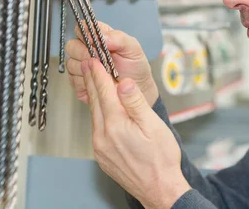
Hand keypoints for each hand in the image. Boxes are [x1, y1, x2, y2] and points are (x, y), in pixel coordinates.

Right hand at [65, 21, 158, 106]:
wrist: (135, 91)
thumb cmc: (135, 68)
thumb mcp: (133, 48)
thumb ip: (118, 37)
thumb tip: (100, 36)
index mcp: (99, 36)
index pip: (82, 28)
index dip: (85, 33)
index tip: (93, 42)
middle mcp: (87, 49)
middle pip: (71, 46)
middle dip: (84, 53)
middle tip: (99, 60)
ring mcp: (82, 65)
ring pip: (70, 63)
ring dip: (86, 69)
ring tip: (103, 72)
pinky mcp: (79, 81)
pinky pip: (73, 80)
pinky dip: (85, 81)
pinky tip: (98, 81)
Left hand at [81, 58, 190, 208]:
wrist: (159, 189)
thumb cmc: (161, 160)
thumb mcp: (153, 126)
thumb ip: (136, 103)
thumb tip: (125, 83)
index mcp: (117, 125)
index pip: (104, 91)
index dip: (99, 73)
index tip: (94, 59)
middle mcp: (103, 136)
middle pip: (95, 101)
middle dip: (91, 80)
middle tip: (87, 64)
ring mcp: (100, 147)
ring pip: (94, 114)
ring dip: (94, 96)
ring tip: (93, 81)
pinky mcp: (102, 155)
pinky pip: (96, 128)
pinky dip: (97, 113)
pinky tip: (101, 109)